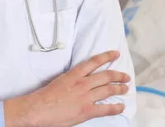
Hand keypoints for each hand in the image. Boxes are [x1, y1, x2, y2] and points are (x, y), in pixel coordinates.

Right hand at [5, 50, 130, 126]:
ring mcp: (86, 97)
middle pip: (106, 76)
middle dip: (118, 75)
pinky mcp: (86, 110)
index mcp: (75, 74)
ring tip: (126, 88)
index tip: (116, 54)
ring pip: (108, 90)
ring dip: (119, 89)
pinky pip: (105, 108)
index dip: (107, 56)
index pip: (94, 61)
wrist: (39, 109)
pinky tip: (121, 106)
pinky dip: (115, 108)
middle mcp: (83, 83)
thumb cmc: (45, 96)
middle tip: (125, 76)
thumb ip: (72, 80)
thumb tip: (78, 81)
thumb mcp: (60, 81)